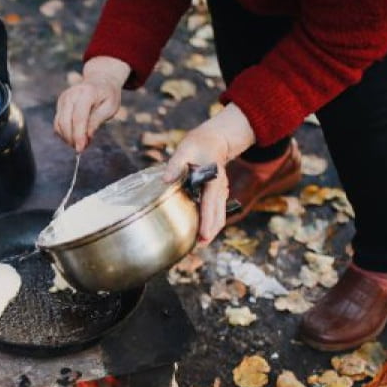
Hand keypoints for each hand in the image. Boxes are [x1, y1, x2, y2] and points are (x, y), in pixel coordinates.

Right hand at [54, 57, 129, 151]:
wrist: (100, 81)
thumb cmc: (108, 96)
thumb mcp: (110, 108)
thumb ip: (97, 121)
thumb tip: (87, 136)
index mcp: (87, 93)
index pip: (78, 117)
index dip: (78, 135)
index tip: (80, 149)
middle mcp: (71, 94)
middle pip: (65, 122)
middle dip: (72, 139)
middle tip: (82, 148)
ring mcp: (63, 99)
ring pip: (59, 124)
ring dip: (68, 138)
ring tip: (81, 142)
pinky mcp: (60, 104)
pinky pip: (58, 123)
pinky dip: (64, 133)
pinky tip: (75, 137)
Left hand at [163, 128, 231, 246]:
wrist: (216, 139)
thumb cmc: (199, 143)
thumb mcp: (185, 149)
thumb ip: (175, 164)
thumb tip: (165, 180)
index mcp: (213, 179)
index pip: (210, 203)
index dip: (208, 221)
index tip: (204, 236)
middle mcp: (220, 188)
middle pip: (219, 215)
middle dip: (211, 232)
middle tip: (199, 247)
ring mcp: (220, 192)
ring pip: (220, 216)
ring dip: (211, 230)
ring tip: (199, 244)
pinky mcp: (218, 194)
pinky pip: (217, 212)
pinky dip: (211, 223)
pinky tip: (201, 231)